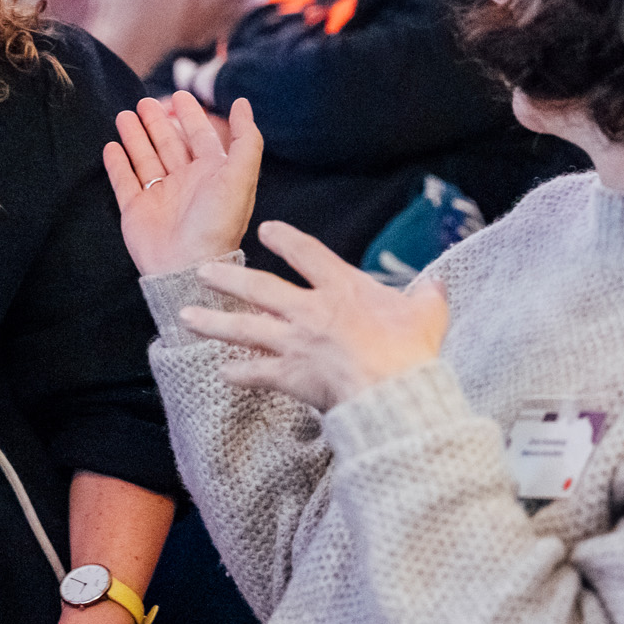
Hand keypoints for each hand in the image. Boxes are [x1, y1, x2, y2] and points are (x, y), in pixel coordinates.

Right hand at [104, 91, 262, 276]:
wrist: (187, 266)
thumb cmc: (217, 222)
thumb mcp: (240, 176)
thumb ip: (245, 139)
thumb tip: (242, 102)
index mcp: (212, 175)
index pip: (201, 137)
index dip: (191, 115)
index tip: (179, 94)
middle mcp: (186, 183)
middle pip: (170, 144)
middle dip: (158, 122)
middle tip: (144, 101)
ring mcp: (160, 196)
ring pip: (145, 158)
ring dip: (136, 137)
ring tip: (123, 115)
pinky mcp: (136, 210)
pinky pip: (124, 181)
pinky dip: (117, 163)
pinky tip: (111, 146)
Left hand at [179, 219, 449, 410]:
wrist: (393, 393)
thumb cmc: (411, 352)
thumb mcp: (427, 315)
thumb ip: (428, 297)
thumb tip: (438, 285)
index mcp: (342, 289)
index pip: (308, 254)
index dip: (286, 239)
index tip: (267, 230)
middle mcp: (310, 310)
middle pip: (259, 288)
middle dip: (228, 278)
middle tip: (202, 270)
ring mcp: (295, 343)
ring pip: (244, 328)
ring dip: (213, 321)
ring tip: (185, 316)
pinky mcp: (289, 376)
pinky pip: (255, 372)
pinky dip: (237, 372)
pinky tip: (221, 372)